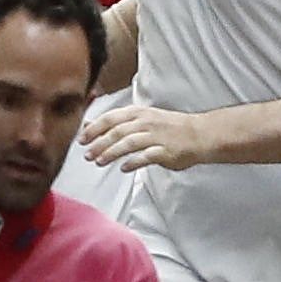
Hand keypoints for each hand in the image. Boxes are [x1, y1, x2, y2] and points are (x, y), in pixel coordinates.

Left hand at [80, 104, 210, 172]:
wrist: (199, 134)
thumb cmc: (169, 127)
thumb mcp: (142, 119)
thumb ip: (117, 122)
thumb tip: (90, 125)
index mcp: (139, 113)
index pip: (111, 118)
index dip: (94, 129)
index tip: (81, 139)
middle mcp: (146, 123)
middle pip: (117, 132)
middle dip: (99, 143)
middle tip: (86, 154)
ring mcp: (156, 137)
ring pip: (128, 143)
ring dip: (111, 152)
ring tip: (99, 162)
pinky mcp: (165, 151)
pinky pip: (146, 156)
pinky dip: (133, 162)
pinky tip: (123, 168)